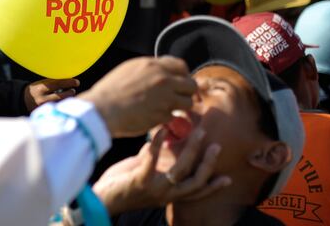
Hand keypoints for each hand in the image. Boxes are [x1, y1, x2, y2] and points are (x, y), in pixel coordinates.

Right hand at [24, 78, 79, 110]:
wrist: (23, 101)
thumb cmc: (36, 90)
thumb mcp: (41, 84)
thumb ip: (53, 83)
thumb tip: (69, 82)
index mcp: (41, 89)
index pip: (58, 84)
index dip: (69, 82)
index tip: (77, 82)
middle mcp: (42, 99)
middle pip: (62, 96)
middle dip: (70, 92)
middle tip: (73, 89)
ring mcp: (44, 108)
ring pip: (61, 104)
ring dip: (68, 99)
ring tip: (70, 95)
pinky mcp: (45, 114)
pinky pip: (58, 109)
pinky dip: (63, 105)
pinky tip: (65, 102)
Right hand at [79, 56, 195, 137]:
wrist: (103, 109)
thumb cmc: (110, 90)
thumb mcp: (129, 69)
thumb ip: (149, 69)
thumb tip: (161, 71)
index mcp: (153, 65)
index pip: (181, 66)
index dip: (183, 75)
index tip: (179, 82)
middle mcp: (163, 80)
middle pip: (191, 85)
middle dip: (186, 92)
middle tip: (178, 97)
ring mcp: (165, 98)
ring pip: (188, 102)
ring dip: (179, 106)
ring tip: (167, 108)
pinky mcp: (162, 115)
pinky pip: (173, 116)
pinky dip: (165, 118)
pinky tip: (153, 116)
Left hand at [92, 127, 230, 215]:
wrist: (102, 199)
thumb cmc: (123, 185)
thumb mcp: (144, 173)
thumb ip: (156, 159)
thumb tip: (165, 139)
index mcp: (170, 195)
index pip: (197, 192)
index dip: (213, 187)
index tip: (228, 178)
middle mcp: (166, 195)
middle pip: (196, 181)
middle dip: (208, 163)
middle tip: (216, 144)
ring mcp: (154, 189)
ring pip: (181, 171)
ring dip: (192, 150)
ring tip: (198, 132)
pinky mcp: (140, 182)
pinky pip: (152, 161)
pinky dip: (158, 145)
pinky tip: (161, 130)